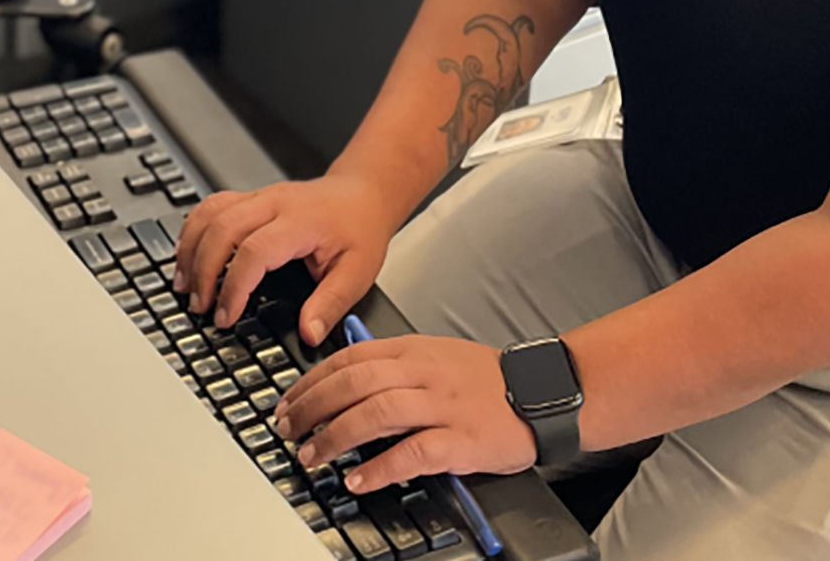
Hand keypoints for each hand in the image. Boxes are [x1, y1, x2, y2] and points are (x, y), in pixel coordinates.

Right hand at [171, 173, 398, 342]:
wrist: (363, 192)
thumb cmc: (360, 228)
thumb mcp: (358, 272)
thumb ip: (331, 304)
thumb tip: (308, 334)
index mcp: (301, 222)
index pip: (255, 251)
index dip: (234, 286)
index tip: (225, 316)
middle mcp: (274, 203)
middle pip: (223, 228)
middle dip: (203, 270)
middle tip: (200, 306)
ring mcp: (259, 196)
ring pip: (210, 212)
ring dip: (191, 248)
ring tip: (184, 284)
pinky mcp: (250, 198)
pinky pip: (211, 206)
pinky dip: (193, 230)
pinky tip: (188, 255)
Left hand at [271, 334, 537, 491]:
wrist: (541, 392)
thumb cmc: (486, 379)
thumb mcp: (436, 354)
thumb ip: (394, 363)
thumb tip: (346, 378)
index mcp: (413, 350)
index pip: (350, 358)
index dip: (312, 380)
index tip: (290, 400)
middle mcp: (423, 373)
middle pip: (355, 383)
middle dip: (313, 407)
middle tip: (288, 429)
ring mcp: (441, 405)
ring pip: (376, 413)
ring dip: (336, 436)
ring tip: (312, 456)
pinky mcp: (459, 439)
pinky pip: (411, 452)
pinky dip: (379, 467)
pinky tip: (357, 478)